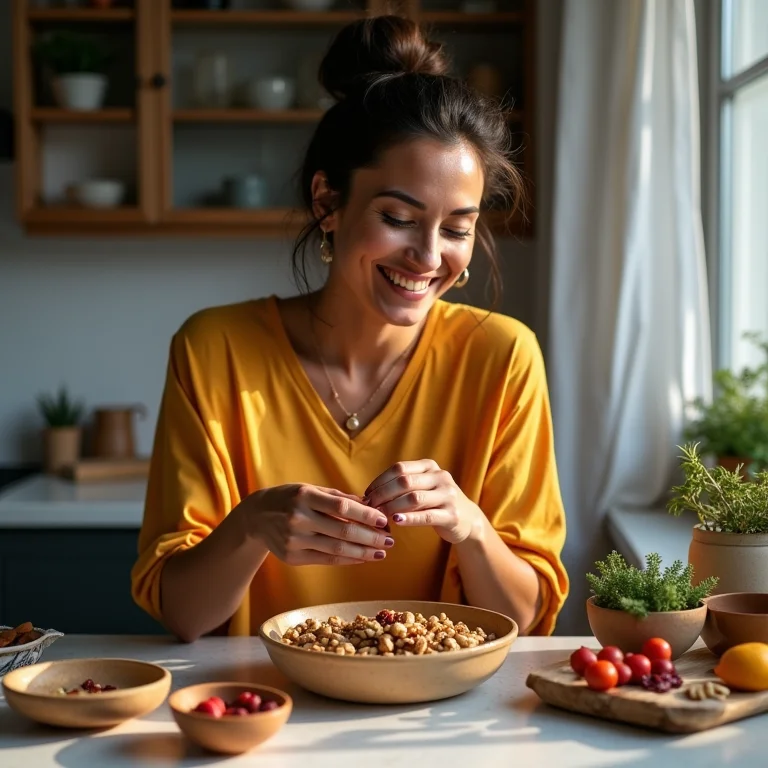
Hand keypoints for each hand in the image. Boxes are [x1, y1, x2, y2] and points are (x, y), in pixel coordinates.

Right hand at [247, 484, 393, 565]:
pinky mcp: (291, 557)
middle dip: (371, 538)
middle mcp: (298, 518)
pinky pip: (326, 560)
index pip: (342, 507)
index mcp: (304, 496)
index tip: (385, 520)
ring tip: (381, 552)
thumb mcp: (311, 490)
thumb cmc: (290, 498)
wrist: (256, 516)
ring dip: (363, 552)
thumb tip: (371, 504)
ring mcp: (293, 540)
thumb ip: (339, 498)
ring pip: (336, 550)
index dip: (366, 515)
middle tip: (390, 540)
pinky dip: (347, 560)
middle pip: (342, 532)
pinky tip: (362, 558)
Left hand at [364, 460, 482, 544]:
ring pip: (414, 498)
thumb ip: (402, 486)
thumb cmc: (436, 502)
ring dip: (392, 506)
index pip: (400, 468)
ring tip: (379, 515)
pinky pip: (426, 516)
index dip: (380, 480)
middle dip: (383, 494)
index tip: (367, 493)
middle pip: (405, 482)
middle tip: (369, 505)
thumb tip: (370, 493)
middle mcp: (441, 477)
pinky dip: (409, 518)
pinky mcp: (452, 515)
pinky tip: (396, 521)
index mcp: (430, 466)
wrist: (467, 519)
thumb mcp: (423, 487)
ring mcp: (448, 496)